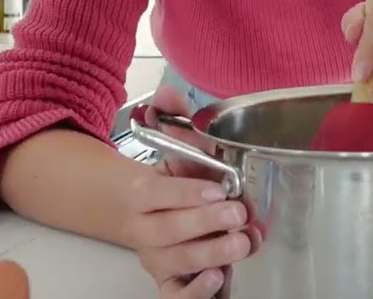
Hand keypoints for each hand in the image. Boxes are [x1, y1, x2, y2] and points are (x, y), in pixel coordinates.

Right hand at [125, 86, 263, 298]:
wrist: (130, 213)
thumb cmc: (164, 182)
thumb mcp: (172, 150)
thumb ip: (174, 123)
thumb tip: (166, 93)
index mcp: (142, 192)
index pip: (159, 192)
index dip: (189, 193)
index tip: (221, 190)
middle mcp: (144, 228)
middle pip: (168, 230)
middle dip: (206, 223)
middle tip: (239, 215)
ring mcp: (154, 257)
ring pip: (174, 262)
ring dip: (210, 255)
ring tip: (241, 244)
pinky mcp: (166, 280)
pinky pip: (174, 293)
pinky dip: (193, 291)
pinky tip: (217, 279)